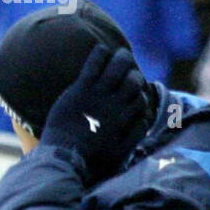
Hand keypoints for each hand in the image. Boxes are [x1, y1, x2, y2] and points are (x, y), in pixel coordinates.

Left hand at [39, 46, 149, 178]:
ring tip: (120, 53)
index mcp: (125, 119)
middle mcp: (115, 105)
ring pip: (117, 69)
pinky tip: (100, 48)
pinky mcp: (79, 91)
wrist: (63, 158)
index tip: (135, 92)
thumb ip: (135, 134)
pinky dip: (98, 55)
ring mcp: (97, 96)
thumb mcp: (121, 152)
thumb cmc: (90, 160)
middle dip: (134, 73)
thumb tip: (146, 118)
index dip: (140, 93)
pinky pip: (92, 67)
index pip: (141, 99)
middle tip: (128, 69)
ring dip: (121, 59)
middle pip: (133, 81)